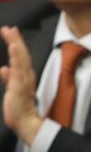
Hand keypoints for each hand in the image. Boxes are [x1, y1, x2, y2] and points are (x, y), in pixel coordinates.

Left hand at [0, 26, 42, 144]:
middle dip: (15, 40)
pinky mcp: (20, 85)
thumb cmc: (18, 110)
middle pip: (21, 54)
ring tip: (12, 33)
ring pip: (21, 59)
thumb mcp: (12, 91)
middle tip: (9, 28)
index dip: (16, 44)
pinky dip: (17, 57)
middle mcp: (26, 76)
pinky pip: (19, 68)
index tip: (10, 32)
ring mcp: (24, 80)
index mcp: (24, 77)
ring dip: (17, 45)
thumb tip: (3, 69)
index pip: (20, 58)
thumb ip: (8, 79)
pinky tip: (14, 48)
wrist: (25, 124)